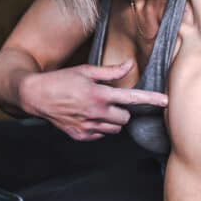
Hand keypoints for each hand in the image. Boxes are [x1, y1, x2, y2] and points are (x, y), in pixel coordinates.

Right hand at [18, 59, 168, 140]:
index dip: (151, 99)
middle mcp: (96, 112)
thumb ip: (110, 71)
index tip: (165, 101)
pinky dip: (99, 128)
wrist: (34, 96)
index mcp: (99, 94)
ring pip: (115, 129)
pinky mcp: (81, 136)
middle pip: (125, 118)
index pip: (132, 97)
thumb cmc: (60, 80)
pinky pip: (101, 135)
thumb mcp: (85, 71)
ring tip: (96, 110)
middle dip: (122, 111)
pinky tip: (87, 118)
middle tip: (109, 102)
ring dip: (112, 121)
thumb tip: (129, 64)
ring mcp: (88, 127)